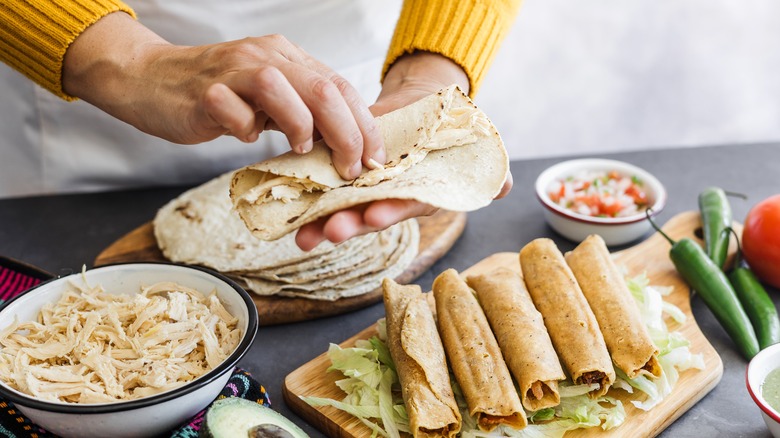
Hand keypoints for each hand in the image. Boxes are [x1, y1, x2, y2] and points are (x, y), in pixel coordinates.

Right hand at [62, 12, 381, 179]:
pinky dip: (244, 129)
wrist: (151, 79)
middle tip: (353, 167)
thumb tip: (342, 144)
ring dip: (300, 127)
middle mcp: (265, 57)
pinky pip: (232, 111)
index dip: (364, 124)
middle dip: (347, 133)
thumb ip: (301, 112)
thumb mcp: (268, 98)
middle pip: (322, 88)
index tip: (376, 158)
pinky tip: (242, 136)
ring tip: (300, 149)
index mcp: (287, 58)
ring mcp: (233, 71)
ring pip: (281, 90)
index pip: (339, 86)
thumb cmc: (216, 94)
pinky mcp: (204, 92)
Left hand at [295, 52, 512, 250]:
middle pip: (364, 213)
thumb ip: (491, 171)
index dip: (388, 212)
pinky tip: (288, 191)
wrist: (422, 104)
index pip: (403, 206)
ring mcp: (363, 184)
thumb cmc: (452, 130)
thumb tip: (507, 187)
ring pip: (340, 204)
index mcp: (417, 195)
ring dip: (320, 219)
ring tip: (302, 232)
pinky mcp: (343, 165)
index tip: (372, 216)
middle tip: (326, 231)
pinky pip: (323, 176)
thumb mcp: (476, 147)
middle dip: (345, 224)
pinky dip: (306, 185)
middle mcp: (388, 195)